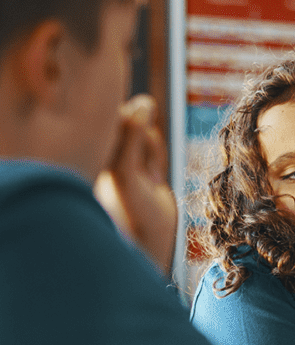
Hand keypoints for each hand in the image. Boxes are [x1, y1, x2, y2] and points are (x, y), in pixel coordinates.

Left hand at [94, 94, 177, 273]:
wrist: (150, 243)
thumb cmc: (130, 214)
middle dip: (143, 141)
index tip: (132, 162)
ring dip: (152, 151)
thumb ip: (132, 137)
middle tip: (143, 172)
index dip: (129, 129)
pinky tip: (154, 179)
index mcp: (86, 154)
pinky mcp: (135, 164)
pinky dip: (157, 157)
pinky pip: (150, 143)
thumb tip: (145, 101)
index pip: (109, 117)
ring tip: (150, 179)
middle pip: (129, 120)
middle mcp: (99, 153)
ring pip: (142, 130)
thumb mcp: (127, 174)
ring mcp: (118, 157)